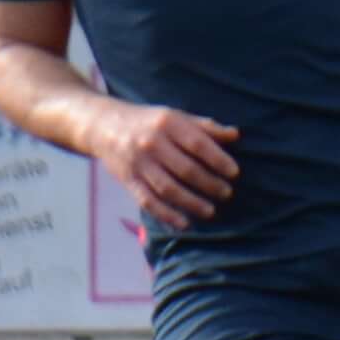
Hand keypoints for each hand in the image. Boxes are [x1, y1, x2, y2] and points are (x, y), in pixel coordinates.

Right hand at [98, 99, 242, 229]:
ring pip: (168, 188)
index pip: (198, 143)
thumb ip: (205, 126)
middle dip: (209, 184)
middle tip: (227, 193)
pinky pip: (148, 201)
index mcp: (168, 123)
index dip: (218, 159)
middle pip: (185, 169)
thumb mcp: (176, 116)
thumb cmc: (150, 122)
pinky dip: (167, 215)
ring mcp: (138, 163)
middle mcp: (152, 143)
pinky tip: (184, 223)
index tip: (235, 172)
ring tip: (211, 211)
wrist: (104, 126)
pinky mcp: (127, 180)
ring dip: (192, 203)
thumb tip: (236, 134)